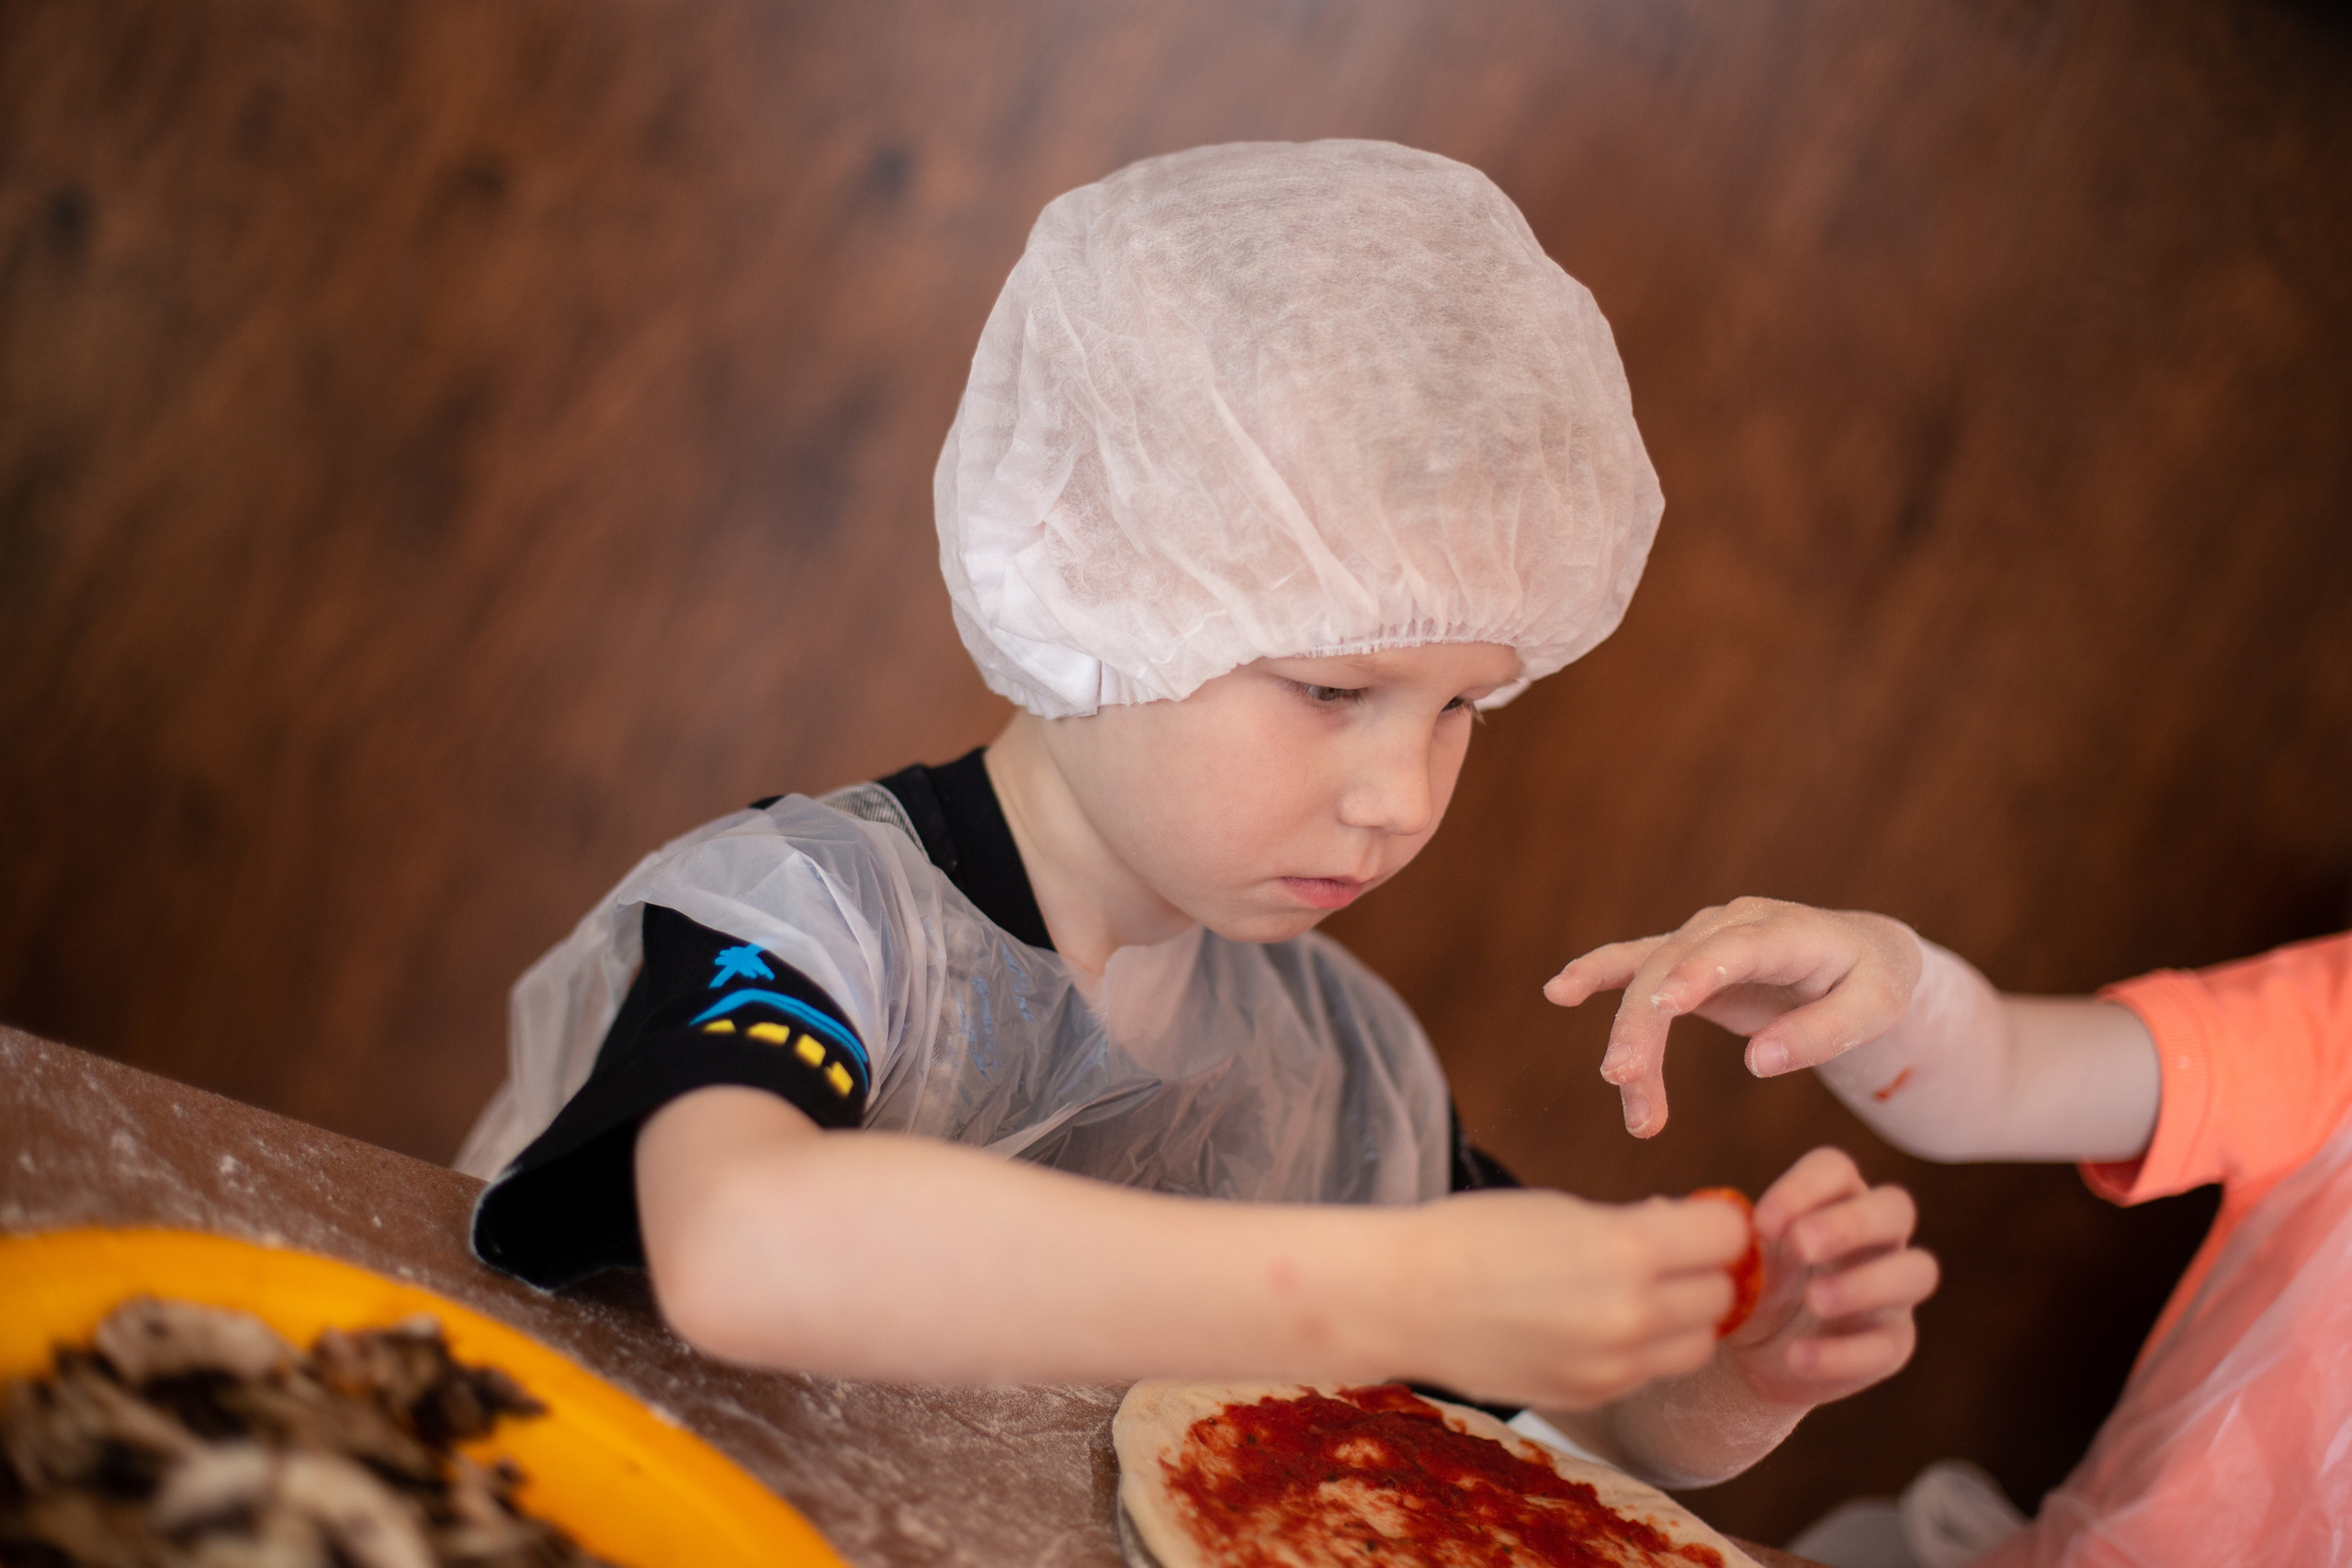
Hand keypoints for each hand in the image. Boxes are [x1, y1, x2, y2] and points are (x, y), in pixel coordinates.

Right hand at [1403, 1187, 1750, 1409]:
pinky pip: (1650, 1371)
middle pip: (1721, 1295)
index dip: (1716, 1223)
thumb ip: (1635, 1226)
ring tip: (1640, 1294)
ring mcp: (1614, 1365)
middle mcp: (1632, 1315)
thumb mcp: (1564, 1210)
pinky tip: (1600, 1322)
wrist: (1405, 1299)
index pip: (1728, 1238)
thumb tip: (1685, 1228)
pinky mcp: (1592, 1396)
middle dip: (1702, 1271)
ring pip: (1697, 1344)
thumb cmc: (1475, 1236)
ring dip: (1683, 1317)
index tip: (1697, 1219)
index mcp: (1628, 1251)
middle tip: (1668, 1255)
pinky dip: (1643, 1348)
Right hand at [1544, 897, 1922, 1135]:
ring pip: (1648, 980)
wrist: (1860, 955)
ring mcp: (1703, 938)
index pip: (1736, 949)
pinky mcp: (1686, 961)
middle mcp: (1734, 924)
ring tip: (1621, 1091)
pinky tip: (1558, 991)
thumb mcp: (1875, 1011)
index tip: (1665, 1005)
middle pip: (1674, 969)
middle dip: (1644, 1024)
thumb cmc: (1872, 984)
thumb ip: (1823, 1034)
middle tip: (1623, 1081)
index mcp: (1789, 931)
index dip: (1698, 973)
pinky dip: (1597, 975)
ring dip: (1629, 1034)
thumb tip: (1759, 1063)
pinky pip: (1634, 966)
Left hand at [1715, 1147, 1935, 1410]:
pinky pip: (1887, 1344)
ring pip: (1916, 1271)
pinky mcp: (1891, 1343)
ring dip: (1866, 1283)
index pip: (1836, 1171)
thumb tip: (1662, 1210)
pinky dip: (1842, 1352)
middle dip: (1851, 1223)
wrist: (1751, 1355)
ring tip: (1814, 1300)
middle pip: (1895, 1208)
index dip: (1805, 1187)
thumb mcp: (1726, 1255)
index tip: (1762, 1223)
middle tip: (1802, 1246)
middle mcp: (1874, 1238)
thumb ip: (1702, 1232)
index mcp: (1832, 1199)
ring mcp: (1891, 1290)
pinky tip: (1797, 1356)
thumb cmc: (1745, 1283)